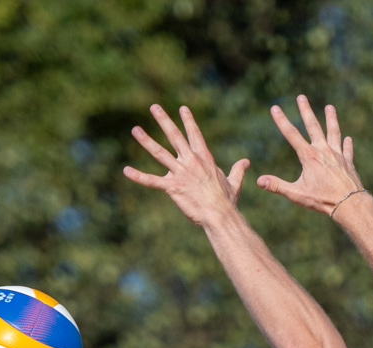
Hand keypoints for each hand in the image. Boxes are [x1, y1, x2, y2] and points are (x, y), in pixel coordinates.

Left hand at [123, 104, 249, 228]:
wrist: (220, 214)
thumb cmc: (226, 201)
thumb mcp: (234, 182)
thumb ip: (238, 170)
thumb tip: (246, 162)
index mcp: (204, 158)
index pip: (195, 134)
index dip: (188, 120)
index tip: (182, 108)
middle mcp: (191, 161)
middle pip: (174, 136)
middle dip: (164, 120)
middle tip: (154, 107)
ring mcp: (180, 173)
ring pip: (159, 153)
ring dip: (146, 141)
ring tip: (135, 130)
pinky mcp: (172, 187)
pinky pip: (152, 181)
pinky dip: (138, 176)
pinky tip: (126, 170)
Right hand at [258, 96, 364, 216]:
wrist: (348, 204)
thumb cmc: (322, 200)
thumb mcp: (297, 195)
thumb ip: (277, 186)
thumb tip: (259, 181)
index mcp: (309, 157)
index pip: (291, 135)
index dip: (281, 121)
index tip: (275, 108)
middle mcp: (323, 151)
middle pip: (313, 126)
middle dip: (305, 111)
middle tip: (301, 97)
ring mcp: (337, 155)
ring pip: (333, 132)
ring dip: (331, 119)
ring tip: (330, 107)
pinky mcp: (348, 162)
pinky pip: (347, 150)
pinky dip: (347, 144)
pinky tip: (348, 138)